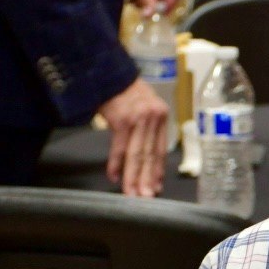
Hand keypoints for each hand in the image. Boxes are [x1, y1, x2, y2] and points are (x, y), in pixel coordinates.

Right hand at [98, 76, 168, 196]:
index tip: (156, 188)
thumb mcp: (142, 106)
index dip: (157, 171)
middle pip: (149, 155)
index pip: (160, 150)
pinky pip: (119, 147)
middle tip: (146, 198)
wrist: (108, 70)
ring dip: (133, 177)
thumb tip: (146, 157)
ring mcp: (138, 118)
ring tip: (132, 193)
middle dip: (146, 179)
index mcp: (160, 117)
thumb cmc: (123, 90)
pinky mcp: (122, 119)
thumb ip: (147, 128)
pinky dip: (116, 163)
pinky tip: (114, 177)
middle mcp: (152, 118)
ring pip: (136, 154)